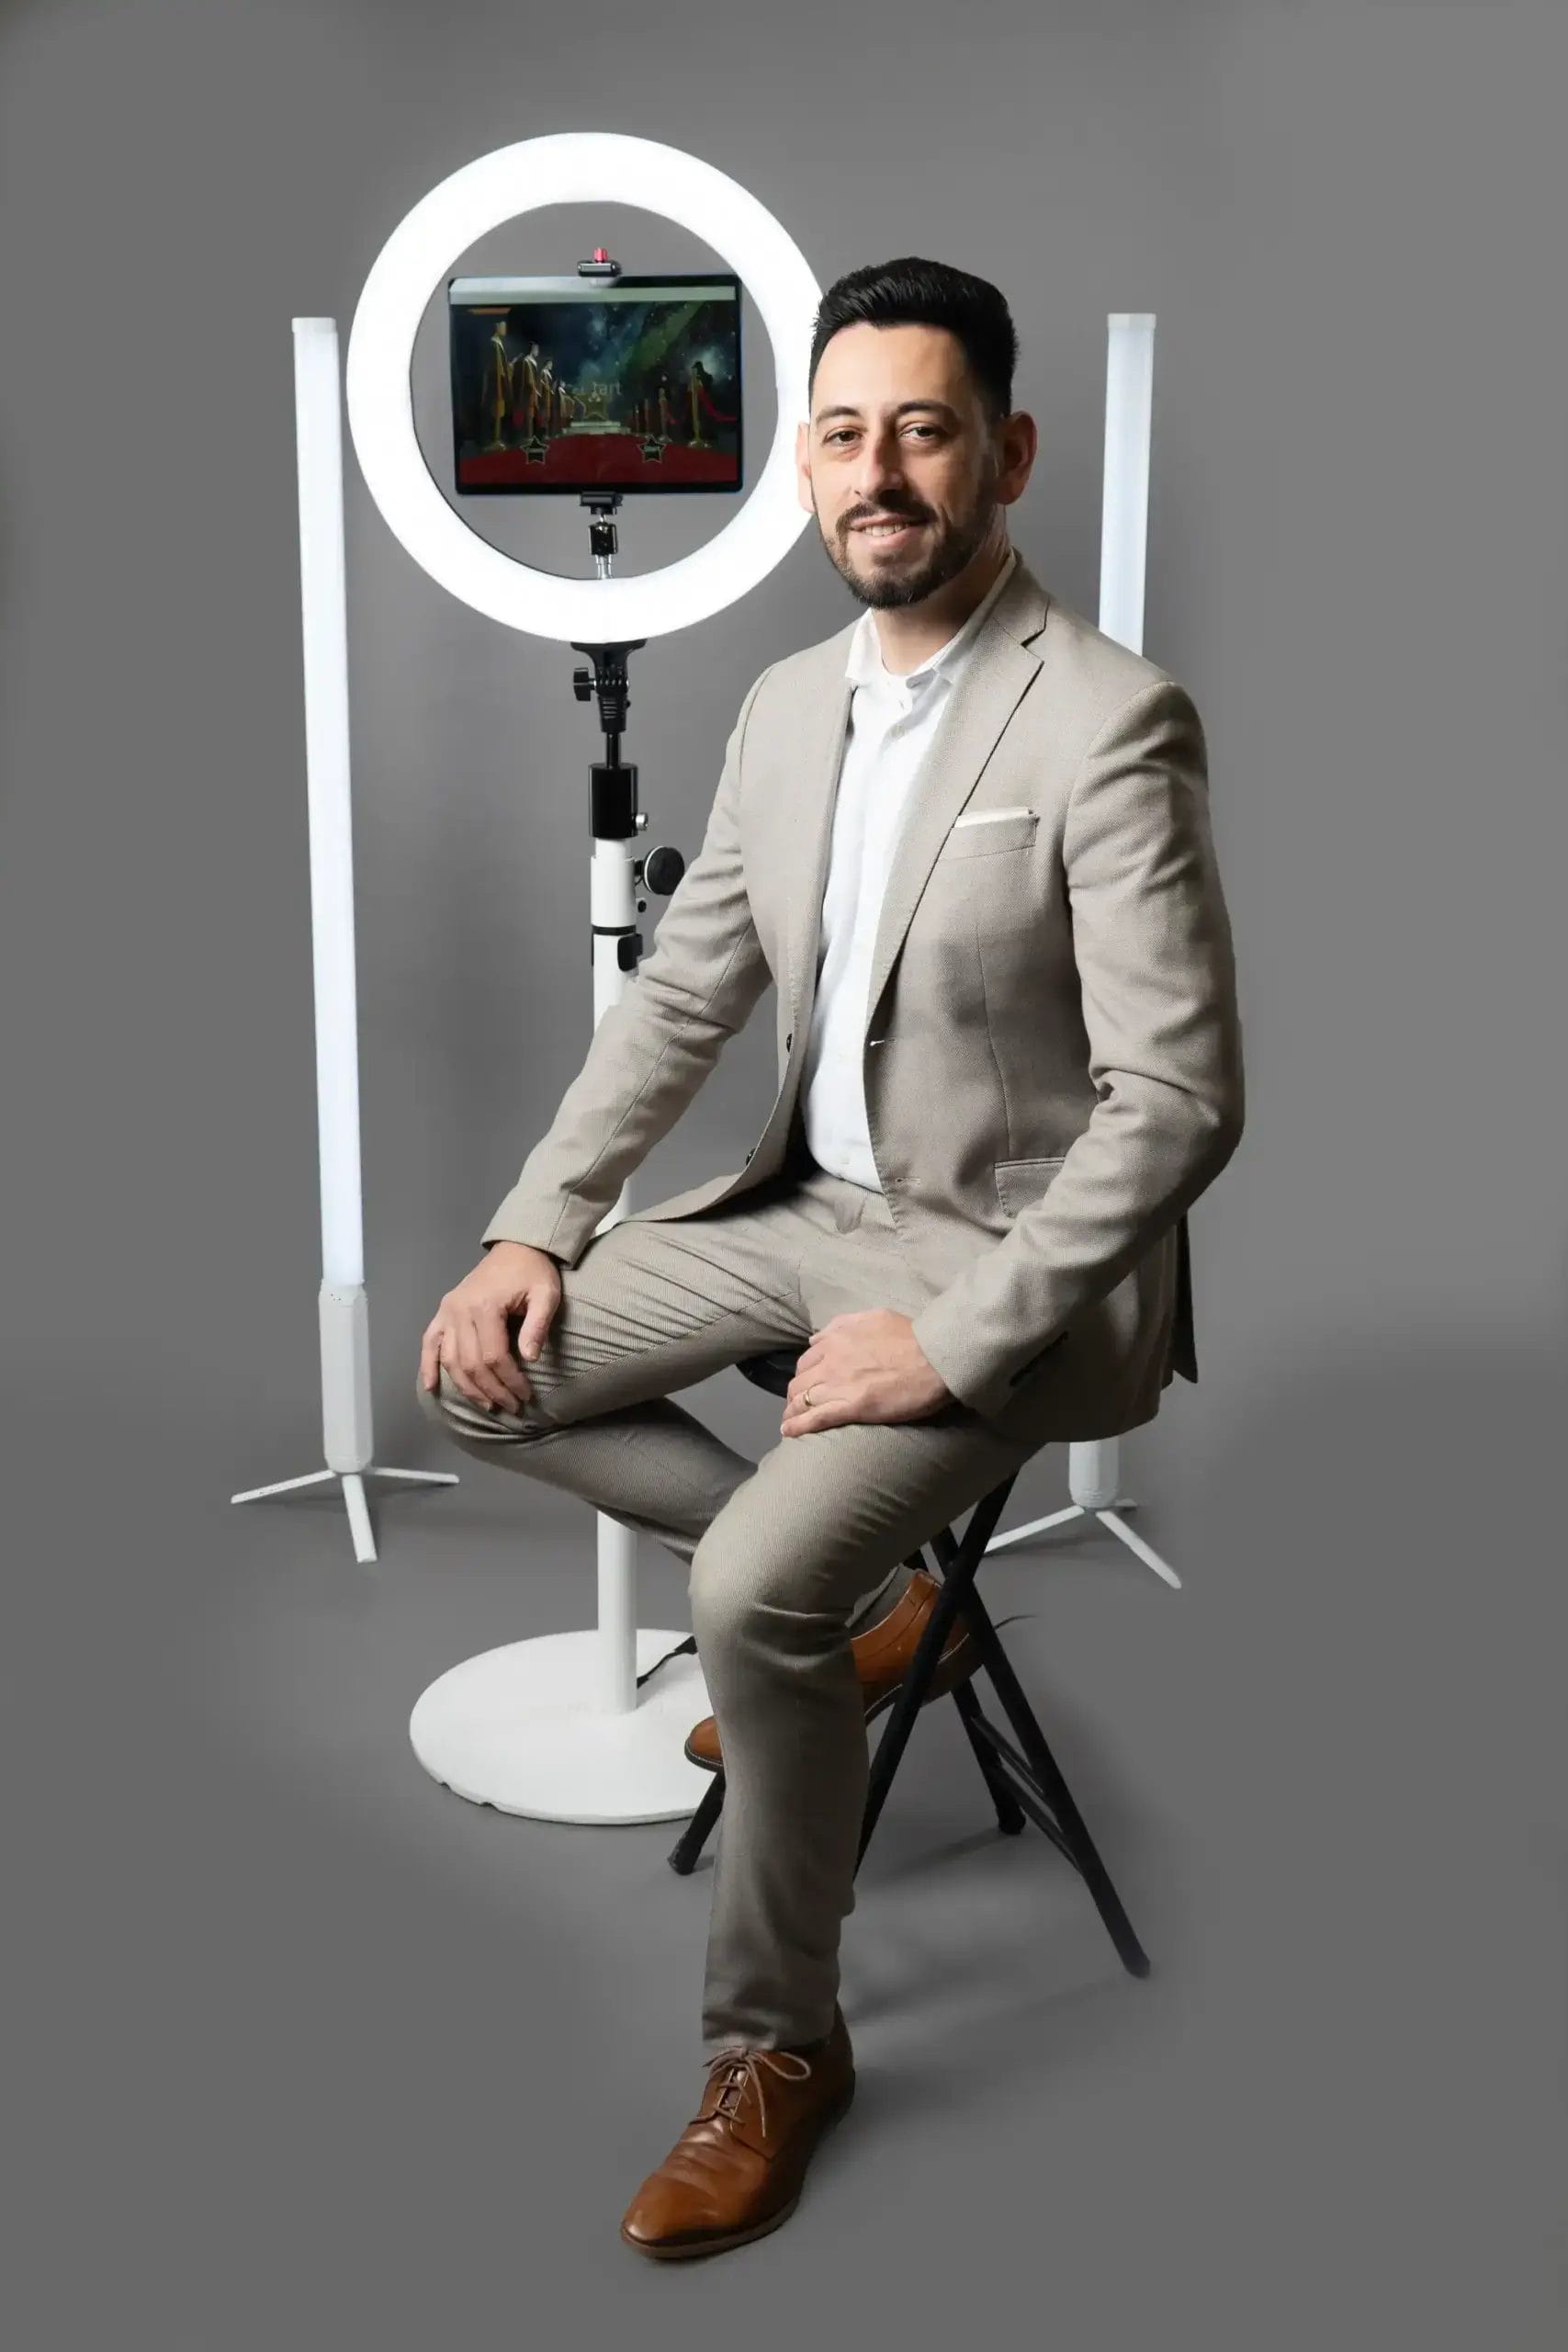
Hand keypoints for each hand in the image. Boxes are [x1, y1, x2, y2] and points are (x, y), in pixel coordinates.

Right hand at [419, 1242, 561, 1414]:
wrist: (516, 1248)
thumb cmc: (533, 1272)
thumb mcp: (546, 1295)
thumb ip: (538, 1325)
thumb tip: (529, 1359)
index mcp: (485, 1306)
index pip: (494, 1356)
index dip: (510, 1381)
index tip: (525, 1396)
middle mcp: (459, 1310)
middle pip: (471, 1363)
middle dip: (492, 1390)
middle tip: (511, 1407)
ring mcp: (447, 1312)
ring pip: (450, 1360)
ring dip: (466, 1387)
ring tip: (487, 1404)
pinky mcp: (442, 1312)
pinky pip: (429, 1342)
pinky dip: (427, 1365)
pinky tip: (431, 1387)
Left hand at [781, 1309, 951, 1436]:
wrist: (934, 1357)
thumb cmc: (911, 1336)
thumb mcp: (874, 1317)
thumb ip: (842, 1325)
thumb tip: (816, 1338)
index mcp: (836, 1339)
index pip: (807, 1360)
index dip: (804, 1374)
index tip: (806, 1383)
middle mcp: (831, 1362)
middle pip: (799, 1381)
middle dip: (795, 1394)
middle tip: (797, 1404)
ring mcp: (839, 1385)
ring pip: (802, 1400)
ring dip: (792, 1411)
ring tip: (789, 1420)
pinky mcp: (851, 1408)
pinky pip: (815, 1419)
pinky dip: (797, 1426)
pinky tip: (787, 1432)